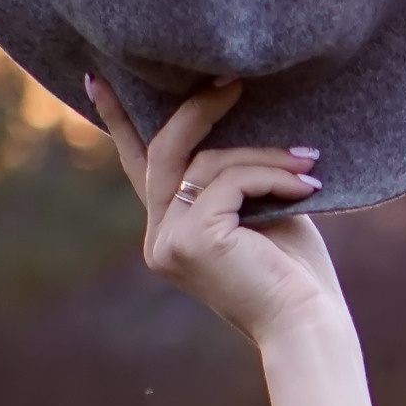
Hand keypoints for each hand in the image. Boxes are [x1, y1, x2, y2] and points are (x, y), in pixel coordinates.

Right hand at [89, 74, 346, 346]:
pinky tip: (308, 186)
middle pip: (165, 151)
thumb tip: (233, 122)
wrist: (307, 325)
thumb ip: (233, 178)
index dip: (119, 122)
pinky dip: (272, 176)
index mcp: (171, 234)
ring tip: (309, 160)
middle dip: (199, 110)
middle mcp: (160, 238)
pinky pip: (232, 181)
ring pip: (206, 162)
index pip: (141, 167)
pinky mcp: (194, 239)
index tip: (97, 79)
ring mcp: (171, 240)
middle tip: (234, 82)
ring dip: (264, 155)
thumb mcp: (259, 212)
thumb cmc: (296, 275)